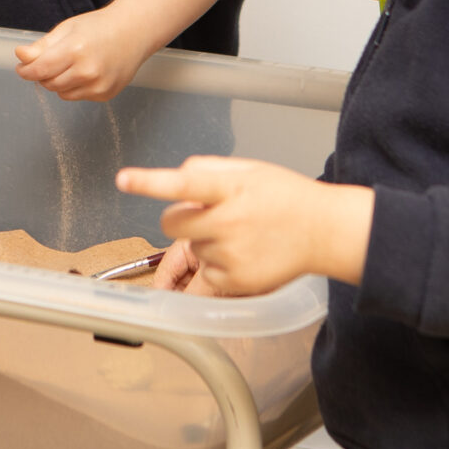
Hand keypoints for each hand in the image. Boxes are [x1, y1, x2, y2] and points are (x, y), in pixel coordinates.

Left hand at [16, 6, 153, 101]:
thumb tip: (21, 56)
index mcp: (75, 50)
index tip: (22, 68)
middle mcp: (87, 71)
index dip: (26, 70)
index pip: (39, 70)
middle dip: (43, 74)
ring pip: (62, 93)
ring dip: (59, 82)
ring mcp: (98, 85)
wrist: (132, 32)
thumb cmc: (99, 27)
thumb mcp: (67, 29)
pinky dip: (76, 87)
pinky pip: (78, 96)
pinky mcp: (105, 94)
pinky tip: (87, 72)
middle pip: (49, 83)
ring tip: (72, 64)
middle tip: (51, 61)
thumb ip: (42, 46)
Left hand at [117, 156, 374, 294]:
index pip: (184, 182)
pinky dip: (217, 263)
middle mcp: (228, 221)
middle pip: (171, 221)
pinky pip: (205, 271)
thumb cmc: (286, 197)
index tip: (123, 179)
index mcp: (231, 187)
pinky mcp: (233, 280)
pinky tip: (244, 252)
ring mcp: (230, 254)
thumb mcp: (249, 169)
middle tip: (210, 213)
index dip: (150, 182)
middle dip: (179, 217)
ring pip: (190, 247)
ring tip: (242, 233)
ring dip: (205, 240)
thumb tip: (175, 180)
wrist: (324, 232)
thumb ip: (207, 169)